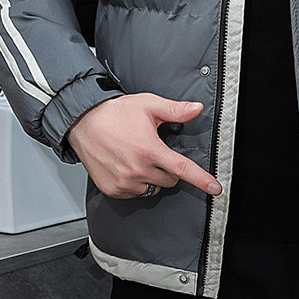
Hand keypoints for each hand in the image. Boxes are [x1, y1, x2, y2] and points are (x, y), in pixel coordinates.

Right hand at [66, 94, 222, 198]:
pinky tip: (127, 166)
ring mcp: (123, 182)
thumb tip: (197, 109)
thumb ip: (175, 110)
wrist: (82, 121)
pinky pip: (134, 193)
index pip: (182, 169)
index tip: (215, 189)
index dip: (202, 180)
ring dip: (152, 178)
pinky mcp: (112, 189)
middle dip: (169, 170)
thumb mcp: (148, 105)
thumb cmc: (114, 112)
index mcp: (149, 150)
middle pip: (169, 181)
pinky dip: (136, 183)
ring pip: (152, 189)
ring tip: (139, 158)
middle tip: (156, 152)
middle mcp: (137, 169)